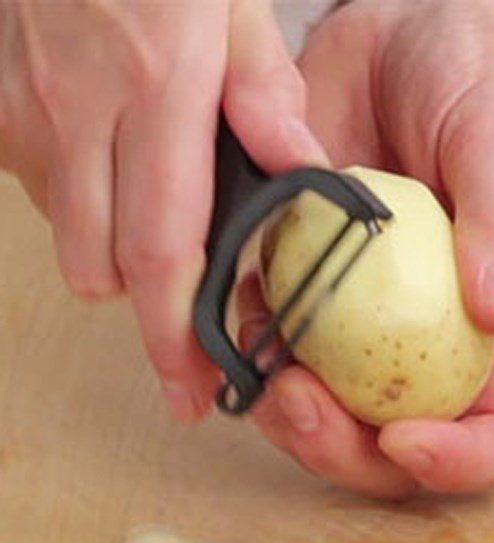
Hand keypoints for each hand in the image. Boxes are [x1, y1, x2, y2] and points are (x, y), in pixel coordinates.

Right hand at [0, 0, 325, 419]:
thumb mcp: (233, 0)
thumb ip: (266, 89)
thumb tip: (301, 163)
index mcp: (158, 92)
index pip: (163, 251)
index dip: (174, 337)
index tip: (189, 389)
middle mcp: (81, 111)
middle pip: (101, 269)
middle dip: (145, 310)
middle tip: (185, 319)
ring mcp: (29, 108)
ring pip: (67, 238)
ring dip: (112, 253)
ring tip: (155, 223)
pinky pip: (35, 188)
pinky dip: (77, 202)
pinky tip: (109, 169)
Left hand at [241, 0, 493, 497]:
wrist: (407, 23)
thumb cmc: (479, 72)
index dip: (458, 462)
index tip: (402, 435)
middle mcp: (436, 340)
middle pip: (399, 449)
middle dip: (345, 452)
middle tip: (299, 401)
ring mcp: (372, 325)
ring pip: (331, 418)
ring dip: (287, 417)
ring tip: (262, 366)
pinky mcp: (317, 291)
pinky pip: (281, 354)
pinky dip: (253, 355)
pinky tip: (239, 312)